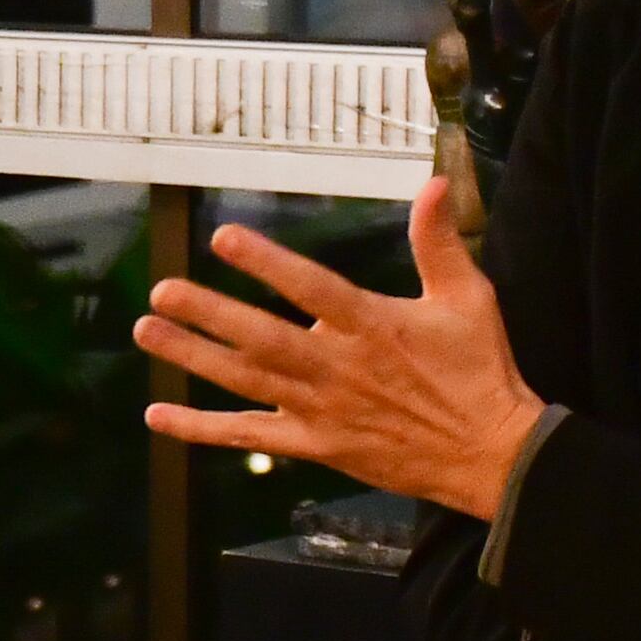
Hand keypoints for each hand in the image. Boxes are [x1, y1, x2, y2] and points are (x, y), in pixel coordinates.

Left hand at [136, 183, 544, 521]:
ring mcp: (322, 409)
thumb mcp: (469, 299)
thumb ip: (439, 242)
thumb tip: (432, 185)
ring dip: (194, 356)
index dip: (267, 264)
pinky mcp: (316, 446)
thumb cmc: (479, 372)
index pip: (312, 289)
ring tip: (149, 330)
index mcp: (374, 326)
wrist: (491, 455)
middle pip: (264, 338)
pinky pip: (250, 435)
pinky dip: (202, 428)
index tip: (224, 238)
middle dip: (209, 313)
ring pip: (246, 381)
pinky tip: (160, 414)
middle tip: (162, 290)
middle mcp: (339, 367)